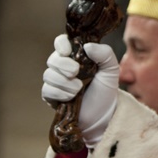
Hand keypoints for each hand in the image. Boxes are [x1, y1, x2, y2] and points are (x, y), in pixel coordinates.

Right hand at [41, 34, 118, 148]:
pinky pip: (47, 90)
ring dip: (64, 82)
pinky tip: (70, 97)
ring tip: (79, 88)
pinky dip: (59, 92)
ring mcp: (56, 82)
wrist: (103, 114)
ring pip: (48, 75)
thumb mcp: (111, 69)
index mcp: (75, 56)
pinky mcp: (51, 97)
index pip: (61, 42)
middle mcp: (63, 67)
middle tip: (76, 71)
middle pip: (52, 59)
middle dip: (63, 64)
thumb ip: (104, 53)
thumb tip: (87, 46)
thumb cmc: (105, 90)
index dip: (61, 44)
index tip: (68, 50)